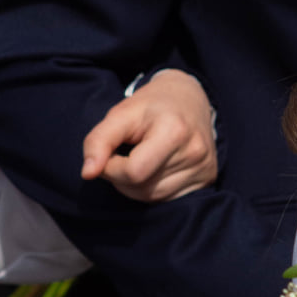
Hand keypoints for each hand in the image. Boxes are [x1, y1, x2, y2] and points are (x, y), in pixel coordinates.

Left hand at [81, 70, 216, 202]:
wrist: (189, 97)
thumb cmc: (149, 106)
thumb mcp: (120, 114)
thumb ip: (98, 141)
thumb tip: (87, 174)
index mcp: (174, 131)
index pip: (133, 172)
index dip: (112, 168)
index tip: (110, 153)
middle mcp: (195, 152)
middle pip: (144, 188)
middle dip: (122, 178)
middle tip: (123, 155)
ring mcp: (205, 167)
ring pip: (155, 198)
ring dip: (137, 186)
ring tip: (139, 159)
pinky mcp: (209, 178)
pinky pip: (170, 199)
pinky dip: (154, 189)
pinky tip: (155, 168)